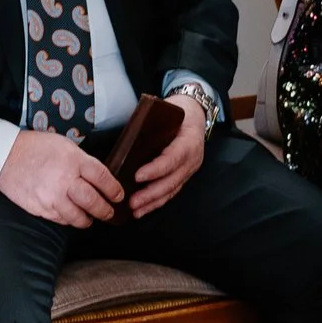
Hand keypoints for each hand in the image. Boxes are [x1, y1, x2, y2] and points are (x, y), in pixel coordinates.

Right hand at [0, 129, 123, 227]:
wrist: (4, 156)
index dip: (114, 190)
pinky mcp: (40, 208)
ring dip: (88, 219)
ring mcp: (51, 196)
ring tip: (90, 218)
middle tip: (109, 212)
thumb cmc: (35, 147)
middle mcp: (65, 180)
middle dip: (105, 210)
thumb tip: (98, 178)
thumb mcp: (64, 145)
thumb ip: (82, 161)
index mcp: (74, 160)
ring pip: (78, 217)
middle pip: (93, 202)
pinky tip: (71, 215)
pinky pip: (61, 220)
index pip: (102, 178)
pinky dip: (69, 219)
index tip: (118, 195)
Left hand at [128, 90, 209, 216]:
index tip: (138, 176)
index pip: (172, 158)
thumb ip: (150, 126)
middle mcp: (192, 158)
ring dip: (153, 202)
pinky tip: (144, 209)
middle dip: (151, 194)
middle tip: (133, 202)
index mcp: (189, 141)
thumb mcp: (167, 112)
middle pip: (172, 180)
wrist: (196, 112)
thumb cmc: (178, 111)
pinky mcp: (184, 175)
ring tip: (135, 211)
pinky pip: (171, 191)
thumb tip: (125, 140)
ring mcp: (190, 169)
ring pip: (172, 190)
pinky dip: (157, 201)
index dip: (156, 170)